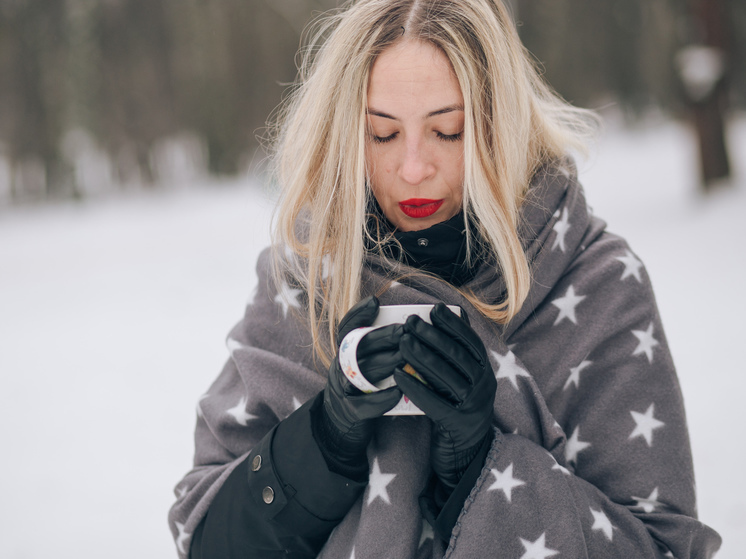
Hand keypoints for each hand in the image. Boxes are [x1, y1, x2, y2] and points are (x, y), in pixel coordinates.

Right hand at [320, 296, 402, 463]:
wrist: (340, 421)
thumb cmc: (363, 385)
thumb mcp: (364, 360)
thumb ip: (380, 345)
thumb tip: (412, 325)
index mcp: (346, 351)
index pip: (347, 327)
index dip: (359, 313)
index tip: (375, 301)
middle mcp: (342, 366)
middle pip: (360, 346)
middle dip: (384, 336)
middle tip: (406, 330)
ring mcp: (343, 388)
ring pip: (363, 372)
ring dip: (386, 363)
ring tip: (406, 358)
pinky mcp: (350, 411)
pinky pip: (364, 404)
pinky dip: (381, 398)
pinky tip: (399, 392)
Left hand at [394, 303, 495, 487]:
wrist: (466, 456)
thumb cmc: (458, 411)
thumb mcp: (463, 383)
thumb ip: (455, 359)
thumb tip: (445, 324)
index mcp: (486, 372)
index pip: (471, 342)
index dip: (453, 324)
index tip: (434, 308)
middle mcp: (484, 387)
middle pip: (457, 356)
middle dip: (433, 336)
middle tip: (411, 321)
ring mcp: (473, 406)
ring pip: (446, 376)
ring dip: (422, 356)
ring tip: (402, 342)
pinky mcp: (457, 424)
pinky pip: (434, 402)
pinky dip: (415, 387)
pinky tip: (397, 376)